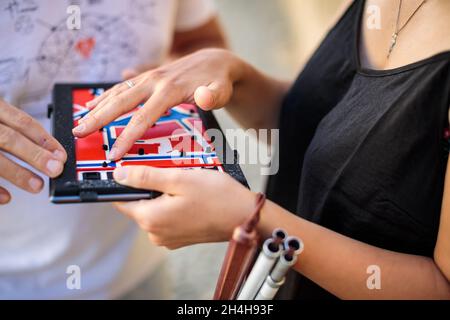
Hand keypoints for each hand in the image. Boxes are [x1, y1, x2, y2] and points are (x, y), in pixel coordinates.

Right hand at [0, 99, 66, 203]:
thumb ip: (11, 127)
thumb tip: (46, 150)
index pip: (22, 121)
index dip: (45, 139)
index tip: (62, 154)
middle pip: (9, 138)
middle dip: (35, 155)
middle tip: (55, 169)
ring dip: (16, 173)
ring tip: (37, 185)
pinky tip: (6, 198)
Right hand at [73, 48, 242, 159]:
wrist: (214, 61)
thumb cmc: (218, 81)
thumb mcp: (221, 90)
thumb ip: (214, 96)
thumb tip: (204, 97)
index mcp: (169, 89)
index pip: (143, 117)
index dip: (127, 137)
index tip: (114, 153)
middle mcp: (154, 81)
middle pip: (121, 102)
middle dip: (98, 119)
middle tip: (78, 133)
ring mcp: (149, 77)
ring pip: (117, 92)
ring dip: (97, 107)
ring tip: (79, 121)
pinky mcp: (147, 77)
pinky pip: (122, 87)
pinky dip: (106, 96)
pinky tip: (93, 104)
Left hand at [113, 166, 255, 248]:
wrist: (245, 217)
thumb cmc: (218, 197)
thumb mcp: (180, 178)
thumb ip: (146, 177)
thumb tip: (119, 174)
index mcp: (151, 219)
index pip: (121, 199)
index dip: (125, 181)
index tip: (137, 167)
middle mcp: (155, 233)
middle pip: (140, 202)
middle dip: (151, 184)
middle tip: (172, 170)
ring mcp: (168, 237)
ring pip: (155, 208)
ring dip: (164, 193)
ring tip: (185, 181)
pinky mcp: (179, 237)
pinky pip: (168, 216)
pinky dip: (174, 203)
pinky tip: (190, 194)